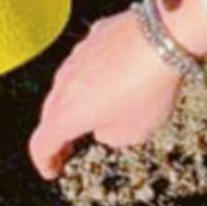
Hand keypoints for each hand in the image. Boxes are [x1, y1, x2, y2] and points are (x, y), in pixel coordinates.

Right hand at [29, 0, 206, 179]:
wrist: (164, 34)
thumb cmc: (150, 88)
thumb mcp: (136, 131)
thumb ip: (112, 137)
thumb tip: (102, 127)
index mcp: (68, 115)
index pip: (41, 144)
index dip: (44, 161)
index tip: (52, 171)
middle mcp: (64, 85)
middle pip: (50, 115)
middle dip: (57, 136)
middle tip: (68, 150)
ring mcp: (75, 57)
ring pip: (65, 86)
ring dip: (72, 105)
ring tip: (89, 114)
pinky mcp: (91, 37)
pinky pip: (84, 63)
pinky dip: (89, 78)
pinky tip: (110, 81)